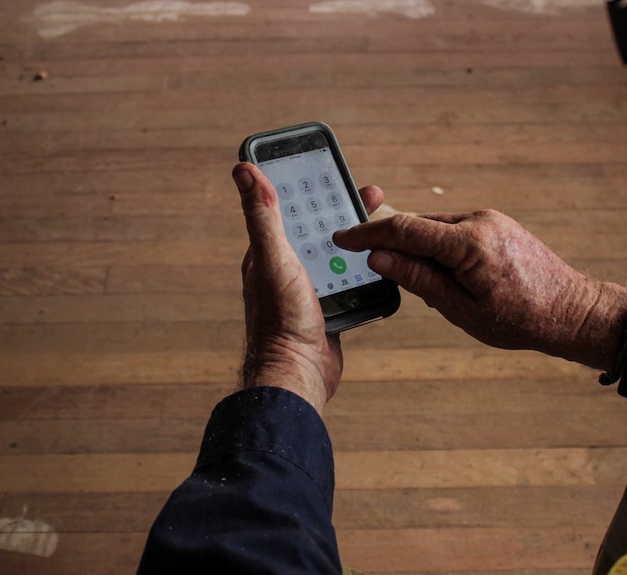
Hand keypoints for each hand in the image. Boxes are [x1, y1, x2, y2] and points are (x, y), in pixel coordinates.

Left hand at [233, 162, 382, 412]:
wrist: (299, 374)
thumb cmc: (281, 318)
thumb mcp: (273, 258)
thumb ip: (263, 216)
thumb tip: (243, 170)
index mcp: (269, 253)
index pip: (290, 209)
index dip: (311, 189)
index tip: (334, 172)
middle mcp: (287, 269)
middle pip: (319, 230)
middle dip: (343, 211)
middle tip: (372, 196)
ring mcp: (309, 290)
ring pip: (337, 255)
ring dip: (358, 240)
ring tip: (383, 225)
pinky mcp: (328, 308)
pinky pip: (349, 281)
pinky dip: (363, 269)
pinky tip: (381, 261)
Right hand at [333, 209, 626, 369]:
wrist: (571, 310)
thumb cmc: (520, 318)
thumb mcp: (461, 309)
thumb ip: (418, 279)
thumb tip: (380, 258)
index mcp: (468, 243)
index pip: (404, 229)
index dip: (368, 233)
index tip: (342, 236)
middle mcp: (478, 221)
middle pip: (418, 226)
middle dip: (392, 244)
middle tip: (372, 265)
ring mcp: (490, 220)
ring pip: (436, 229)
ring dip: (419, 249)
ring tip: (424, 284)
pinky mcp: (496, 225)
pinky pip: (454, 231)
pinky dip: (439, 248)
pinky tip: (444, 275)